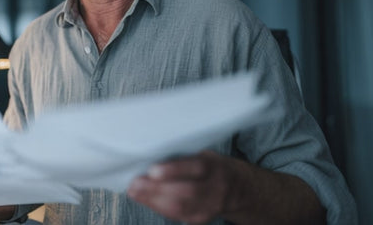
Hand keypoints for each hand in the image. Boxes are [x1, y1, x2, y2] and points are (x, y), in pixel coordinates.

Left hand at [127, 150, 243, 223]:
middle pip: (186, 191)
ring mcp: (210, 206)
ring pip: (181, 207)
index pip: (195, 168)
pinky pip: (179, 215)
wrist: (238, 188)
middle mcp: (216, 187)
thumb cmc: (212, 166)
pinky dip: (159, 207)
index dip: (173, 170)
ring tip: (134, 192)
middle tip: (135, 183)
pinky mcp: (202, 218)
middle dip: (157, 189)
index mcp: (215, 166)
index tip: (152, 170)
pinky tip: (145, 200)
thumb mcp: (204, 153)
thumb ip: (184, 156)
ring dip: (153, 200)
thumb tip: (152, 153)